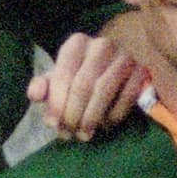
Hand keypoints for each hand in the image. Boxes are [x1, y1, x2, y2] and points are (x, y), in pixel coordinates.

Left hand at [30, 25, 148, 140]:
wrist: (115, 66)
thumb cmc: (81, 74)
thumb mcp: (60, 78)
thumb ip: (43, 86)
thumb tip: (34, 94)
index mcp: (77, 43)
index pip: (63, 75)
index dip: (55, 103)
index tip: (52, 125)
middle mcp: (102, 44)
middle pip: (83, 85)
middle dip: (73, 114)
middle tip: (69, 134)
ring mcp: (124, 57)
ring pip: (104, 92)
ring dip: (91, 118)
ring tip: (84, 134)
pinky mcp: (142, 71)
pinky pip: (126, 98)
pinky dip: (113, 116)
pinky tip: (104, 126)